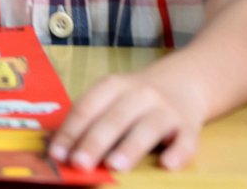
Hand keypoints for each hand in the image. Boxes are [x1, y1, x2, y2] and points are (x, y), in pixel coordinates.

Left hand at [49, 68, 204, 172]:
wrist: (182, 82)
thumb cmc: (136, 98)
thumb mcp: (111, 98)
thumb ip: (90, 120)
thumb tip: (60, 149)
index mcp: (112, 86)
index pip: (87, 108)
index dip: (70, 131)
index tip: (57, 153)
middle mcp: (140, 94)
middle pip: (114, 119)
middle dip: (94, 142)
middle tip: (79, 163)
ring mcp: (166, 109)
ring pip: (148, 128)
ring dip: (130, 147)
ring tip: (114, 165)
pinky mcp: (190, 126)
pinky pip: (186, 140)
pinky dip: (178, 152)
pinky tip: (167, 164)